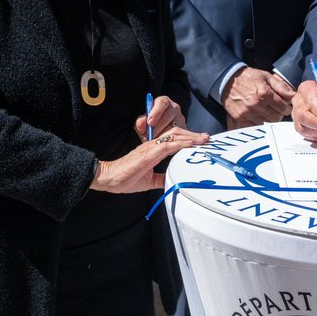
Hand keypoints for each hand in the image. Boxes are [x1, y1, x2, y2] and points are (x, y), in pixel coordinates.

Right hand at [91, 126, 209, 193]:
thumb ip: (161, 179)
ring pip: (173, 136)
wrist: (109, 178)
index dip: (189, 139)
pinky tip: (189, 144)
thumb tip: (172, 182)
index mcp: (154, 150)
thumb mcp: (149, 180)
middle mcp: (153, 146)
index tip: (201, 142)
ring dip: (190, 137)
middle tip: (207, 138)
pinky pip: (166, 145)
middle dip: (193, 135)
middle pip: (177, 134)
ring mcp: (150, 148)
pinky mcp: (147, 153)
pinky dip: (180, 143)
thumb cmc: (126, 178)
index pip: (174, 140)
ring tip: (203, 139)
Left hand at [136, 95, 184, 140]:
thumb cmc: (150, 129)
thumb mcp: (143, 126)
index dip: (156, 112)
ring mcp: (181, 119)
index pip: (162, 102)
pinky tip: (163, 145)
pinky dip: (170, 141)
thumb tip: (141, 123)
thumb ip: (141, 123)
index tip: (150, 122)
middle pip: (169, 114)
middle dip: (159, 126)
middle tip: (151, 136)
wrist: (160, 139)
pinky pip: (179, 135)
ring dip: (164, 135)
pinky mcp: (186, 131)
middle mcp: (174, 108)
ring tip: (156, 141)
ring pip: (175, 126)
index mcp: (163, 102)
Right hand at [221, 67, 295, 127]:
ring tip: (266, 111)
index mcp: (264, 93)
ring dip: (269, 119)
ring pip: (267, 124)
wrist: (227, 80)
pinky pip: (255, 127)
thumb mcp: (266, 77)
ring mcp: (247, 113)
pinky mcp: (240, 118)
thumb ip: (281, 86)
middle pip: (276, 118)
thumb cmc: (248, 77)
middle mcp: (256, 104)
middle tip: (276, 109)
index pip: (283, 108)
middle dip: (279, 114)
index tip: (284, 106)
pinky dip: (258, 123)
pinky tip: (258, 116)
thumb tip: (293, 95)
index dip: (286, 107)